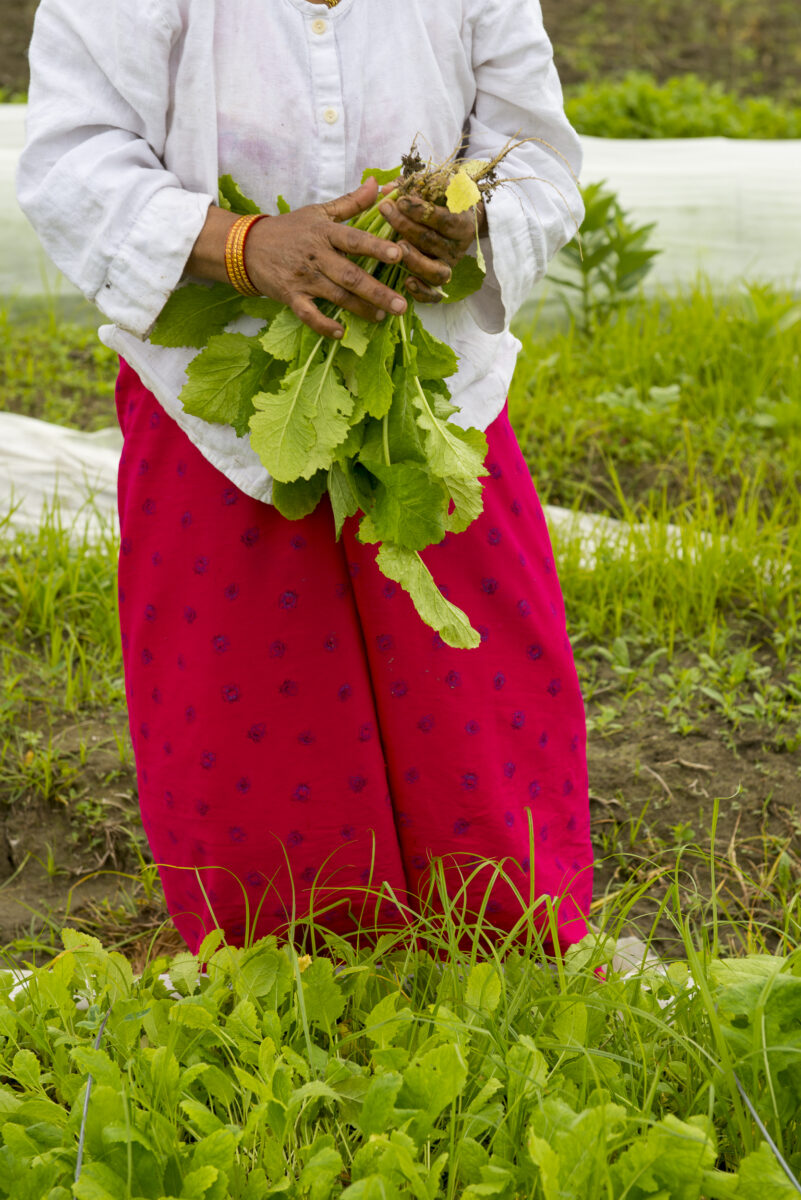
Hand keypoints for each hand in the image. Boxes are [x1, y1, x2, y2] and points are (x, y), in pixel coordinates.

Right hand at [243, 177, 407, 337]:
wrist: (248, 247)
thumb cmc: (290, 229)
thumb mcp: (319, 212)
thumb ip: (351, 202)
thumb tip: (379, 184)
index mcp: (325, 233)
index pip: (354, 240)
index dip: (376, 247)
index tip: (398, 254)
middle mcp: (316, 256)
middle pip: (350, 275)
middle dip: (377, 291)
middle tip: (400, 305)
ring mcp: (303, 278)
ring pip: (336, 296)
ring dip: (360, 309)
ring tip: (381, 317)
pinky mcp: (291, 296)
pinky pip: (308, 314)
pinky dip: (323, 325)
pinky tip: (340, 333)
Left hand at [378, 191, 486, 303]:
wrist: (461, 220)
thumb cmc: (443, 201)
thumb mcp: (435, 187)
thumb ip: (413, 185)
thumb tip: (388, 189)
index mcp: (462, 223)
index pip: (444, 219)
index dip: (421, 211)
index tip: (400, 200)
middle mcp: (457, 248)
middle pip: (432, 241)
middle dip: (406, 225)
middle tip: (386, 210)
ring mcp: (448, 267)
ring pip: (436, 272)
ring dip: (415, 260)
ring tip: (398, 247)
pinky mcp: (438, 283)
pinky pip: (433, 295)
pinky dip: (422, 292)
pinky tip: (407, 281)